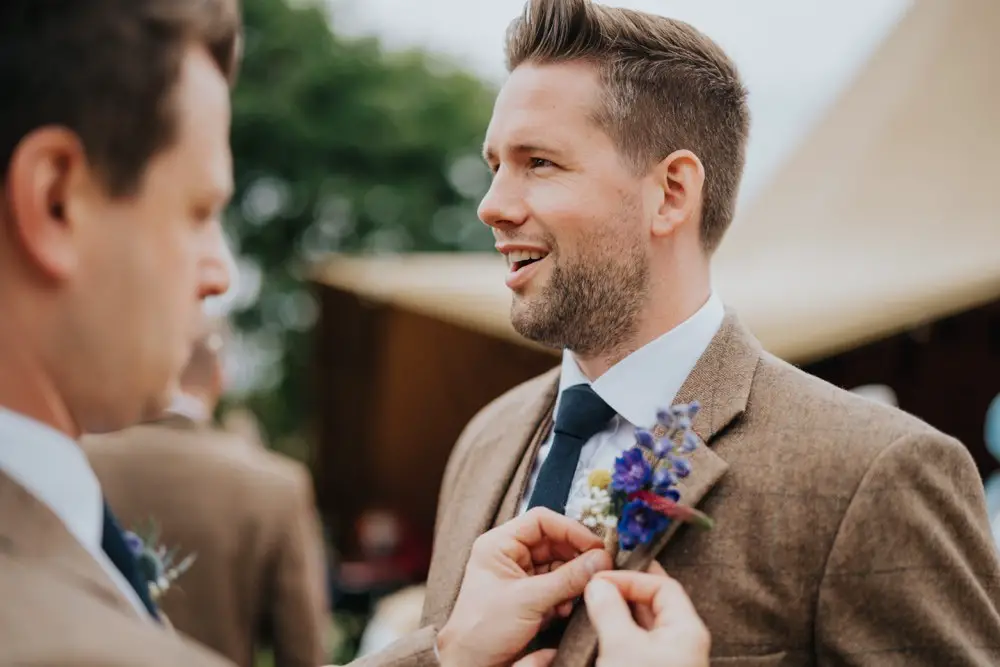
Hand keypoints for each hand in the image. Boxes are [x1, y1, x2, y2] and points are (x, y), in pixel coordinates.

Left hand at [436, 507, 612, 666]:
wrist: (470, 662)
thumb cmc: (481, 629)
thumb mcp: (528, 600)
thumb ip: (567, 579)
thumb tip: (599, 560)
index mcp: (499, 544)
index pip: (541, 521)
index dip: (570, 529)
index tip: (594, 545)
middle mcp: (509, 555)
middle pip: (554, 542)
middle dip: (576, 558)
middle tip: (597, 569)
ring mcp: (520, 575)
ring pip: (558, 565)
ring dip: (572, 579)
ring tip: (579, 593)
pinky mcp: (529, 595)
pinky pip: (556, 585)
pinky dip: (565, 595)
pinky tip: (563, 610)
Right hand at [584, 562, 709, 666]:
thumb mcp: (621, 646)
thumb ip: (609, 610)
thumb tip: (598, 584)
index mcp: (687, 630)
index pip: (662, 585)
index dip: (631, 577)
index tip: (601, 578)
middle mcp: (682, 642)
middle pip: (654, 602)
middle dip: (624, 591)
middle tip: (598, 584)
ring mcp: (669, 658)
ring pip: (644, 623)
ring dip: (620, 612)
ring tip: (595, 605)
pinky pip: (638, 642)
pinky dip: (620, 631)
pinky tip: (601, 631)